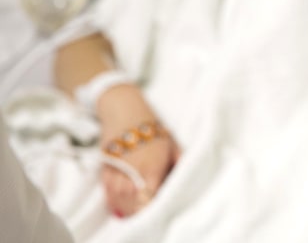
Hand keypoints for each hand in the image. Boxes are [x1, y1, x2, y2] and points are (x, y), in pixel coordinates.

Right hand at [97, 84, 181, 217]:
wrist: (126, 110)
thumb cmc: (153, 128)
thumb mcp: (173, 144)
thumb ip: (180, 163)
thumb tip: (189, 176)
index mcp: (152, 167)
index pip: (150, 198)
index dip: (152, 207)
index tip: (157, 208)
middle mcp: (133, 170)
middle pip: (132, 202)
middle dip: (138, 210)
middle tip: (146, 211)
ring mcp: (117, 169)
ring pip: (117, 198)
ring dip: (124, 207)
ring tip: (133, 210)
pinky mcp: (105, 166)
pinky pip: (106, 190)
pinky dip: (112, 199)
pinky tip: (119, 203)